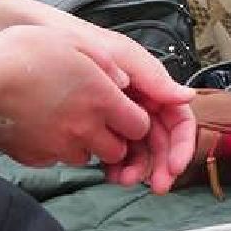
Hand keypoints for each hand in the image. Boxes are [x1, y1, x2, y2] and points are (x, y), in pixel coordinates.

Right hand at [0, 25, 154, 167]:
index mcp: (102, 100)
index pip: (140, 127)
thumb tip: (124, 82)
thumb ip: (108, 63)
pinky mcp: (35, 158)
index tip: (121, 110)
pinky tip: (42, 128)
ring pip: (87, 157)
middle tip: (96, 119)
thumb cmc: (26, 52)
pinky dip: (55, 150)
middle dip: (114, 138)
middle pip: (117, 150)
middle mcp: (85, 128)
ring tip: (66, 120)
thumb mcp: (74, 43)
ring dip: (84, 145)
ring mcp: (59, 147)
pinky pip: (55, 160)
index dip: (134, 120)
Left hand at [29, 5, 196, 191]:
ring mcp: (119, 119)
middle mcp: (141, 105)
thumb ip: (154, 78)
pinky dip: (116, 166)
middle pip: (162, 142)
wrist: (42, 42)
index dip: (181, 145)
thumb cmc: (85, 42)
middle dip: (162, 166)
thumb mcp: (122, 57)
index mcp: (153, 88)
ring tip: (123, 181)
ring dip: (138, 169)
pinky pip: (114, 153)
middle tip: (158, 188)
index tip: (174, 167)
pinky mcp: (98, 129)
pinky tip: (108, 174)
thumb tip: (188, 96)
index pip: (178, 121)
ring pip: (139, 151)